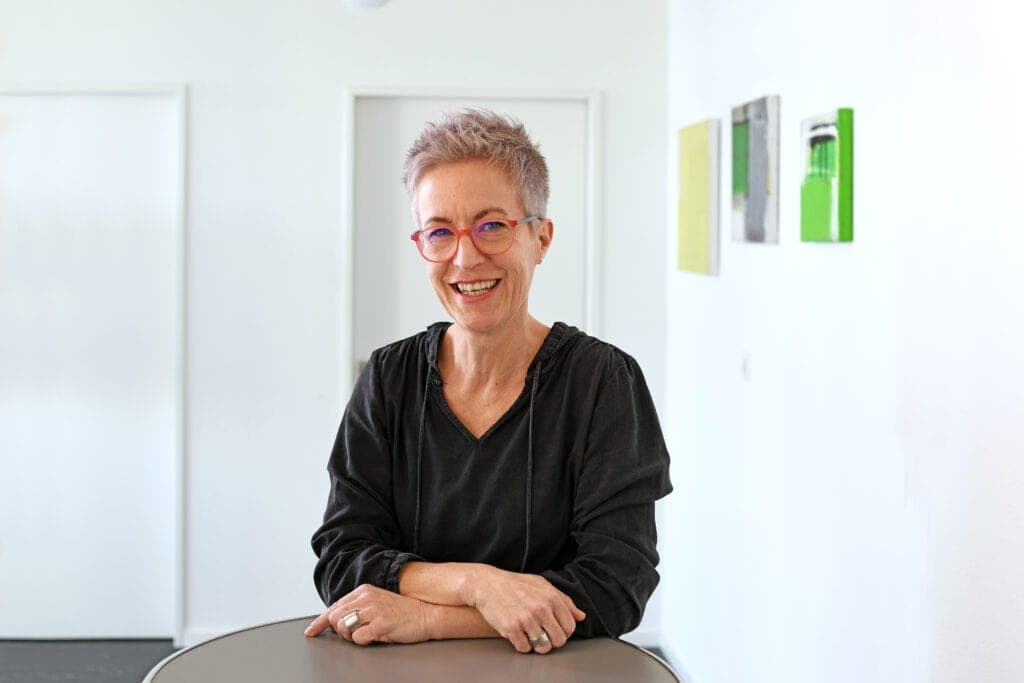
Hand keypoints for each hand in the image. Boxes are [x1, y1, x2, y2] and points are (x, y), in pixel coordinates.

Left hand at [304, 584, 433, 644]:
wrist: (426, 615)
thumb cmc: (401, 612)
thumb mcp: (377, 603)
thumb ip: (357, 608)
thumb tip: (334, 622)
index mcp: (363, 591)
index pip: (333, 607)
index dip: (319, 622)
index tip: (310, 631)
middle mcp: (366, 598)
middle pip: (334, 617)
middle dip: (338, 630)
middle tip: (352, 634)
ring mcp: (373, 610)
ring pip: (343, 627)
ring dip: (351, 636)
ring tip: (367, 634)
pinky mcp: (380, 624)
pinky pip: (358, 638)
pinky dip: (363, 641)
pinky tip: (375, 636)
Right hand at [466, 566, 585, 653]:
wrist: (487, 584)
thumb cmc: (516, 584)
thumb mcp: (542, 585)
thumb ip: (564, 600)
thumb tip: (581, 616)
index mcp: (552, 597)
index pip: (570, 626)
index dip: (564, 631)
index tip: (555, 629)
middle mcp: (541, 609)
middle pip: (559, 640)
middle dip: (553, 641)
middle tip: (544, 635)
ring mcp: (526, 619)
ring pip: (544, 647)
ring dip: (538, 645)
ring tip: (531, 636)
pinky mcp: (511, 629)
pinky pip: (525, 648)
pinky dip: (522, 645)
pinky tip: (518, 635)